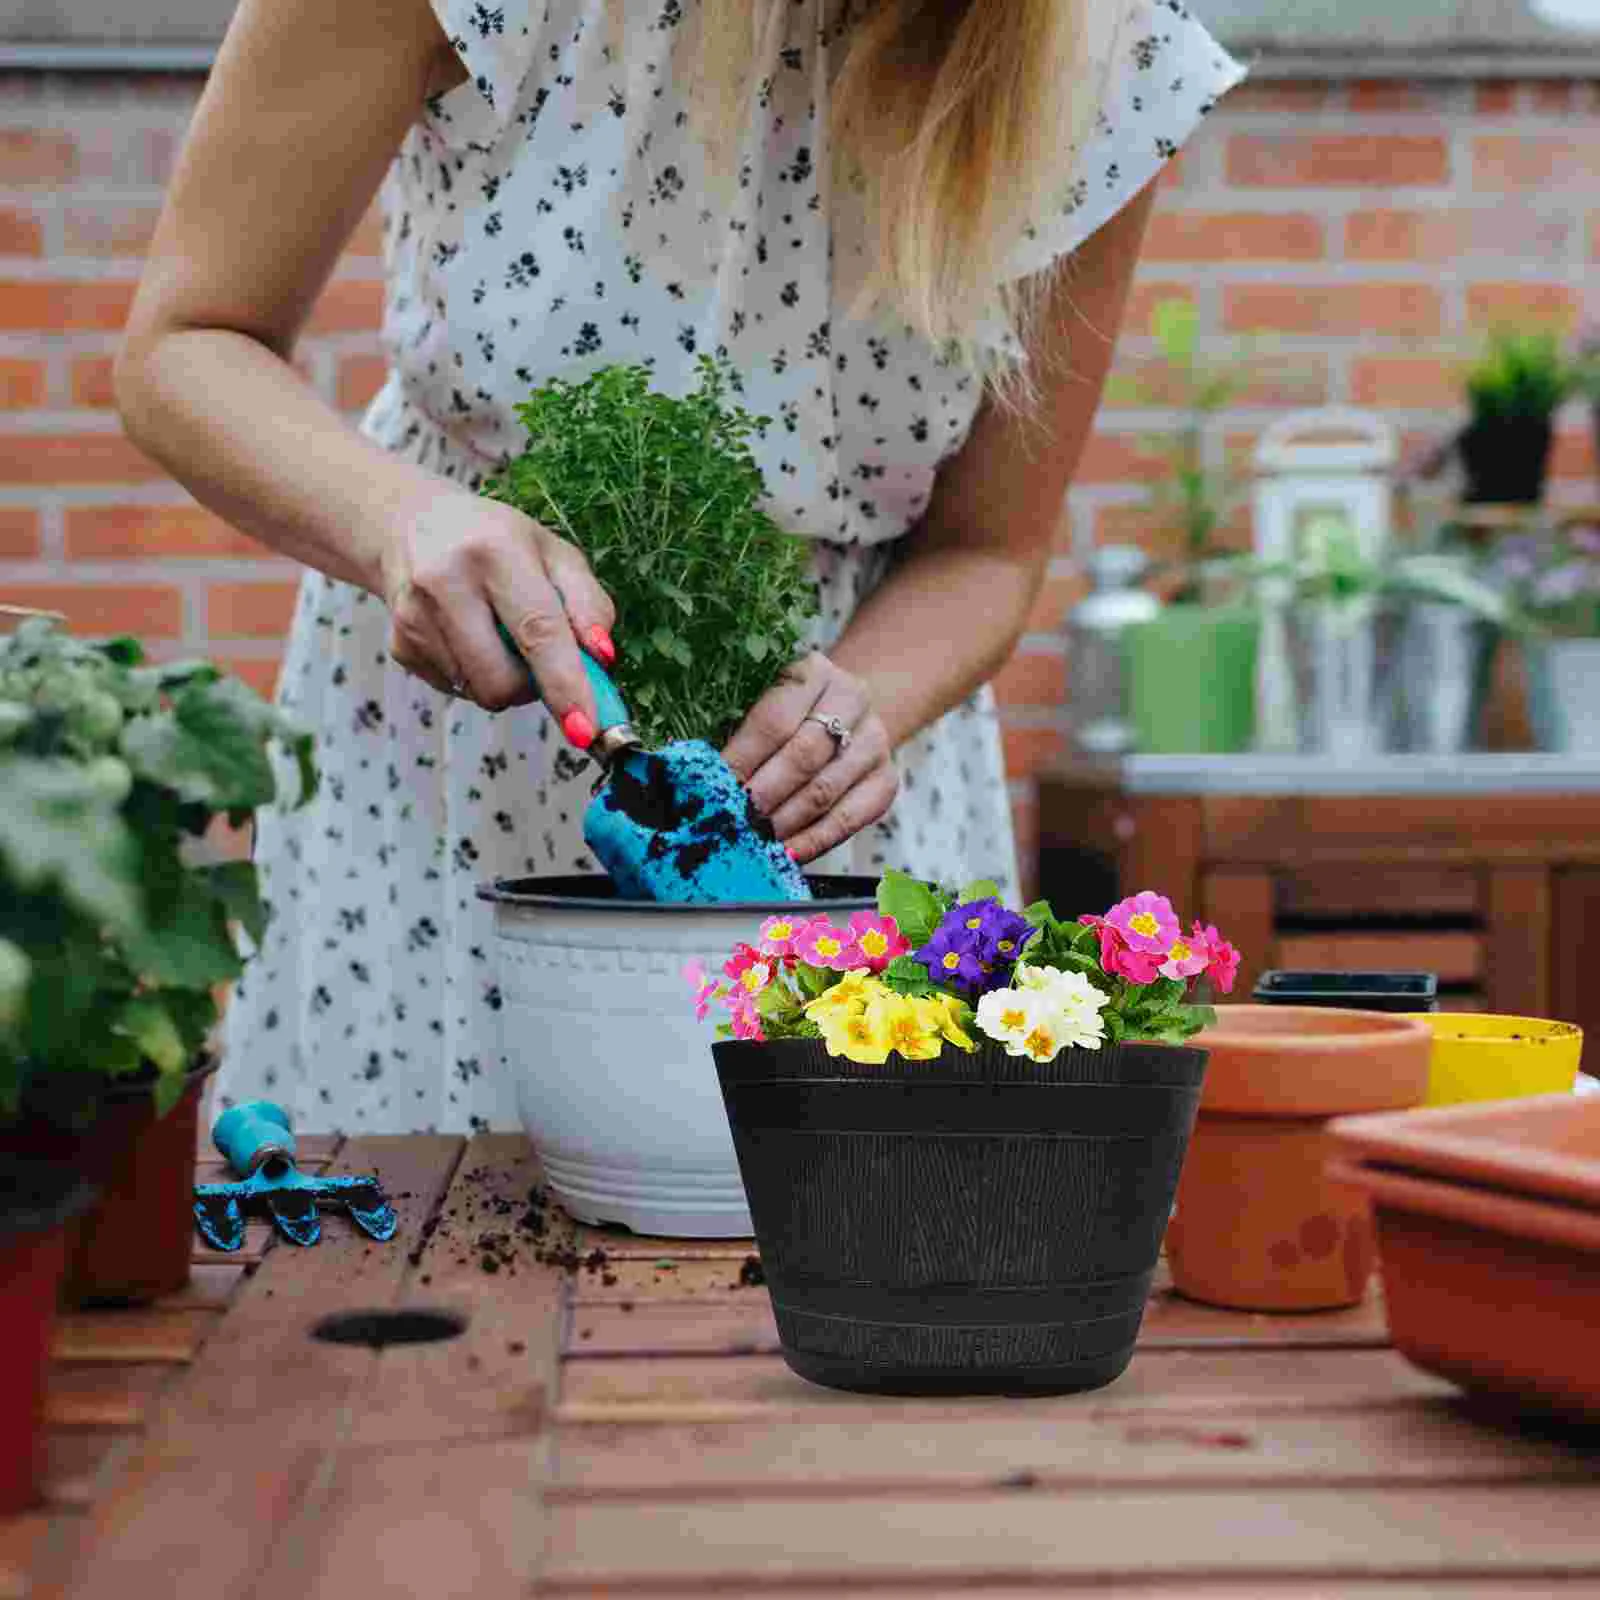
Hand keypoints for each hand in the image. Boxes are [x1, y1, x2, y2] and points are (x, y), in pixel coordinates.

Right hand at [380, 487, 615, 746]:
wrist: (413, 526)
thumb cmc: (499, 543)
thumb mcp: (555, 555)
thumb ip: (589, 605)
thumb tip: (603, 658)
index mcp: (495, 550)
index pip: (537, 629)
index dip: (565, 684)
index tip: (585, 729)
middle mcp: (445, 580)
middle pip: (502, 680)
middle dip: (533, 687)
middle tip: (538, 656)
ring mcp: (413, 616)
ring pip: (480, 692)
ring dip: (504, 679)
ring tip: (497, 633)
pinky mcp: (398, 644)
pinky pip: (457, 690)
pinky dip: (475, 675)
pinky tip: (467, 635)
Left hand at [722, 652, 897, 863]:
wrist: (842, 715)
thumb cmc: (784, 714)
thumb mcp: (759, 703)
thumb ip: (733, 732)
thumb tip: (694, 778)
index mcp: (814, 672)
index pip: (774, 720)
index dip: (743, 759)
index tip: (715, 789)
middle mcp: (853, 699)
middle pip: (804, 755)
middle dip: (764, 794)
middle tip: (735, 820)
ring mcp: (875, 741)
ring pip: (826, 790)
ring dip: (785, 822)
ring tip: (754, 841)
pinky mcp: (886, 780)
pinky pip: (850, 819)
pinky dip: (816, 841)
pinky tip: (788, 854)